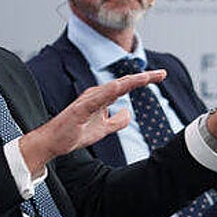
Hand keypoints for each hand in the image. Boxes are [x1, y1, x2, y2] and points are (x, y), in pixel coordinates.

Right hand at [18, 69, 166, 174]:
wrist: (53, 142)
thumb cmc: (74, 132)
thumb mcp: (104, 129)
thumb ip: (117, 121)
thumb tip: (129, 112)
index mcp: (102, 97)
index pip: (126, 86)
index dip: (144, 80)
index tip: (161, 76)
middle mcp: (96, 94)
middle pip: (124, 83)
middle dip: (143, 77)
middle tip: (162, 73)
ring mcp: (88, 100)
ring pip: (113, 87)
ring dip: (130, 81)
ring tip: (146, 77)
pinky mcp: (80, 109)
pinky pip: (96, 99)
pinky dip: (108, 92)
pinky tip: (119, 87)